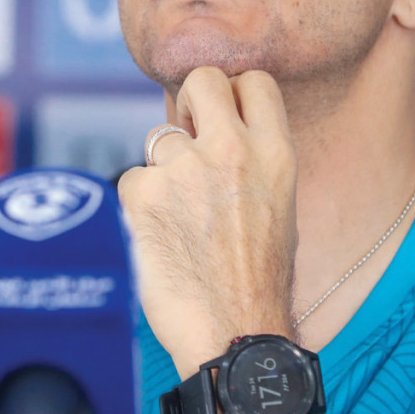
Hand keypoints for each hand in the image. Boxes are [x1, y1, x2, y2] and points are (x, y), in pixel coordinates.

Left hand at [118, 66, 297, 376]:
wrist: (234, 333)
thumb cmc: (260, 278)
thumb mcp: (281, 202)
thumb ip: (254, 156)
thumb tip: (218, 127)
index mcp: (276, 152)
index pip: (255, 80)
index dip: (235, 92)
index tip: (225, 113)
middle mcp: (232, 149)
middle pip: (202, 79)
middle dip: (192, 101)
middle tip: (190, 135)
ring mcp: (185, 168)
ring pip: (158, 137)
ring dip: (164, 168)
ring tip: (181, 216)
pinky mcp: (144, 194)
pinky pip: (133, 179)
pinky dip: (140, 205)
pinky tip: (160, 237)